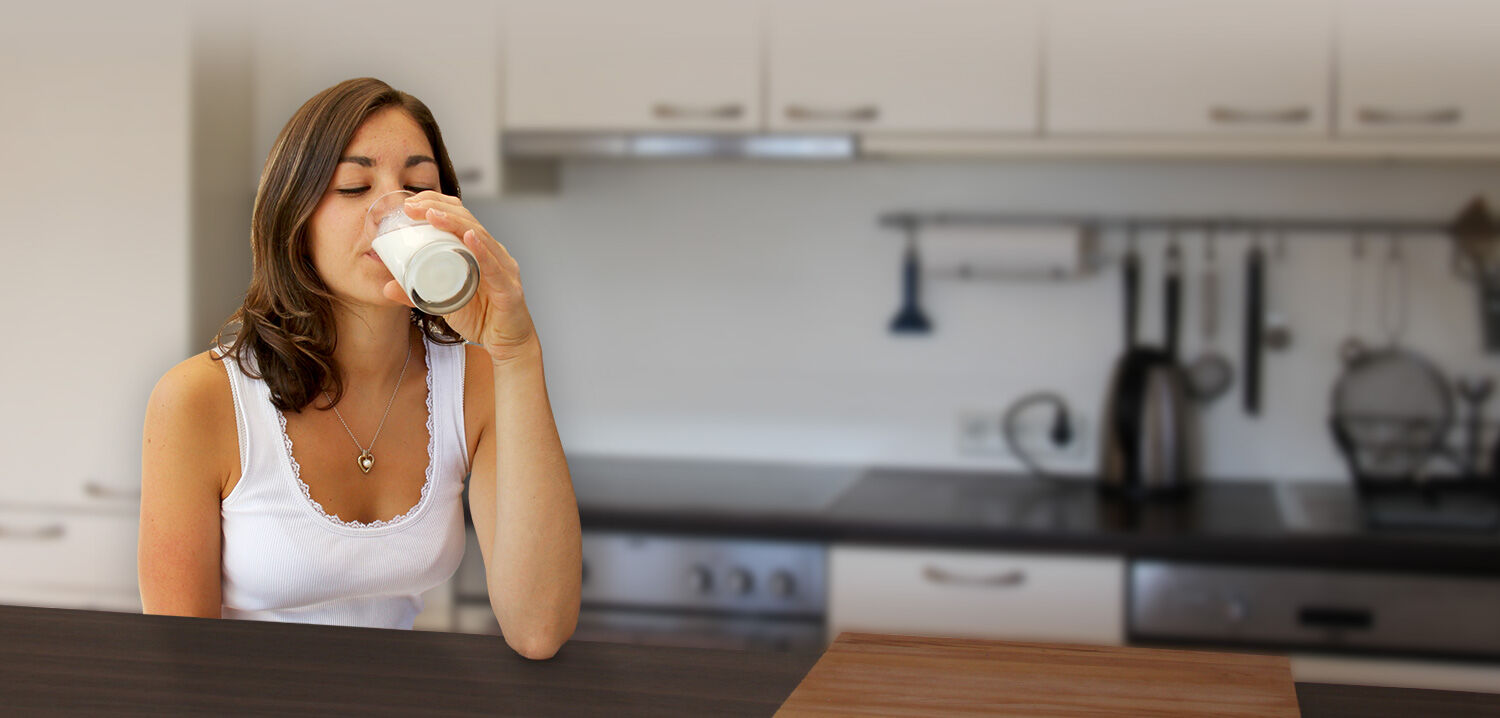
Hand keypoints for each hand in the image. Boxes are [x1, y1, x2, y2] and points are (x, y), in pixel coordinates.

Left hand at [381, 191, 537, 362]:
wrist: (507, 344)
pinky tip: (469, 238)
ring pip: (480, 237)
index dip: (437, 203)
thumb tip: (387, 287)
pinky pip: (494, 268)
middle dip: (439, 208)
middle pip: (468, 220)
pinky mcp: (509, 290)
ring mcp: (504, 269)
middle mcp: (494, 254)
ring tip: (431, 215)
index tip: (410, 203)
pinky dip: (482, 251)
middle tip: (412, 206)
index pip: (460, 217)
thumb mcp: (442, 302)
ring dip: (454, 223)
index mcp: (480, 251)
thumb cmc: (481, 318)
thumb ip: (417, 294)